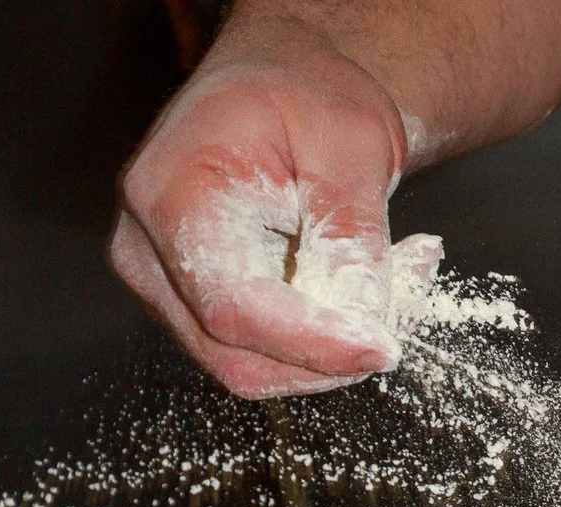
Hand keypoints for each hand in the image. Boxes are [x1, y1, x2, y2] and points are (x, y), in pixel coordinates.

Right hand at [108, 19, 412, 397]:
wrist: (279, 84)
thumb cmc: (303, 93)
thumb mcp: (349, 141)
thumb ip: (350, 230)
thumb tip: (363, 320)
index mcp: (170, 194)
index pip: (234, 306)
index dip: (313, 342)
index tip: (384, 347)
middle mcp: (148, 253)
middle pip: (243, 356)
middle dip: (336, 350)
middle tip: (411, 288)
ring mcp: (166, 288)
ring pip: (259, 369)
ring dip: (340, 347)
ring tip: (399, 274)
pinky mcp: (198, 310)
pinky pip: (268, 357)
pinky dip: (328, 342)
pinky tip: (368, 288)